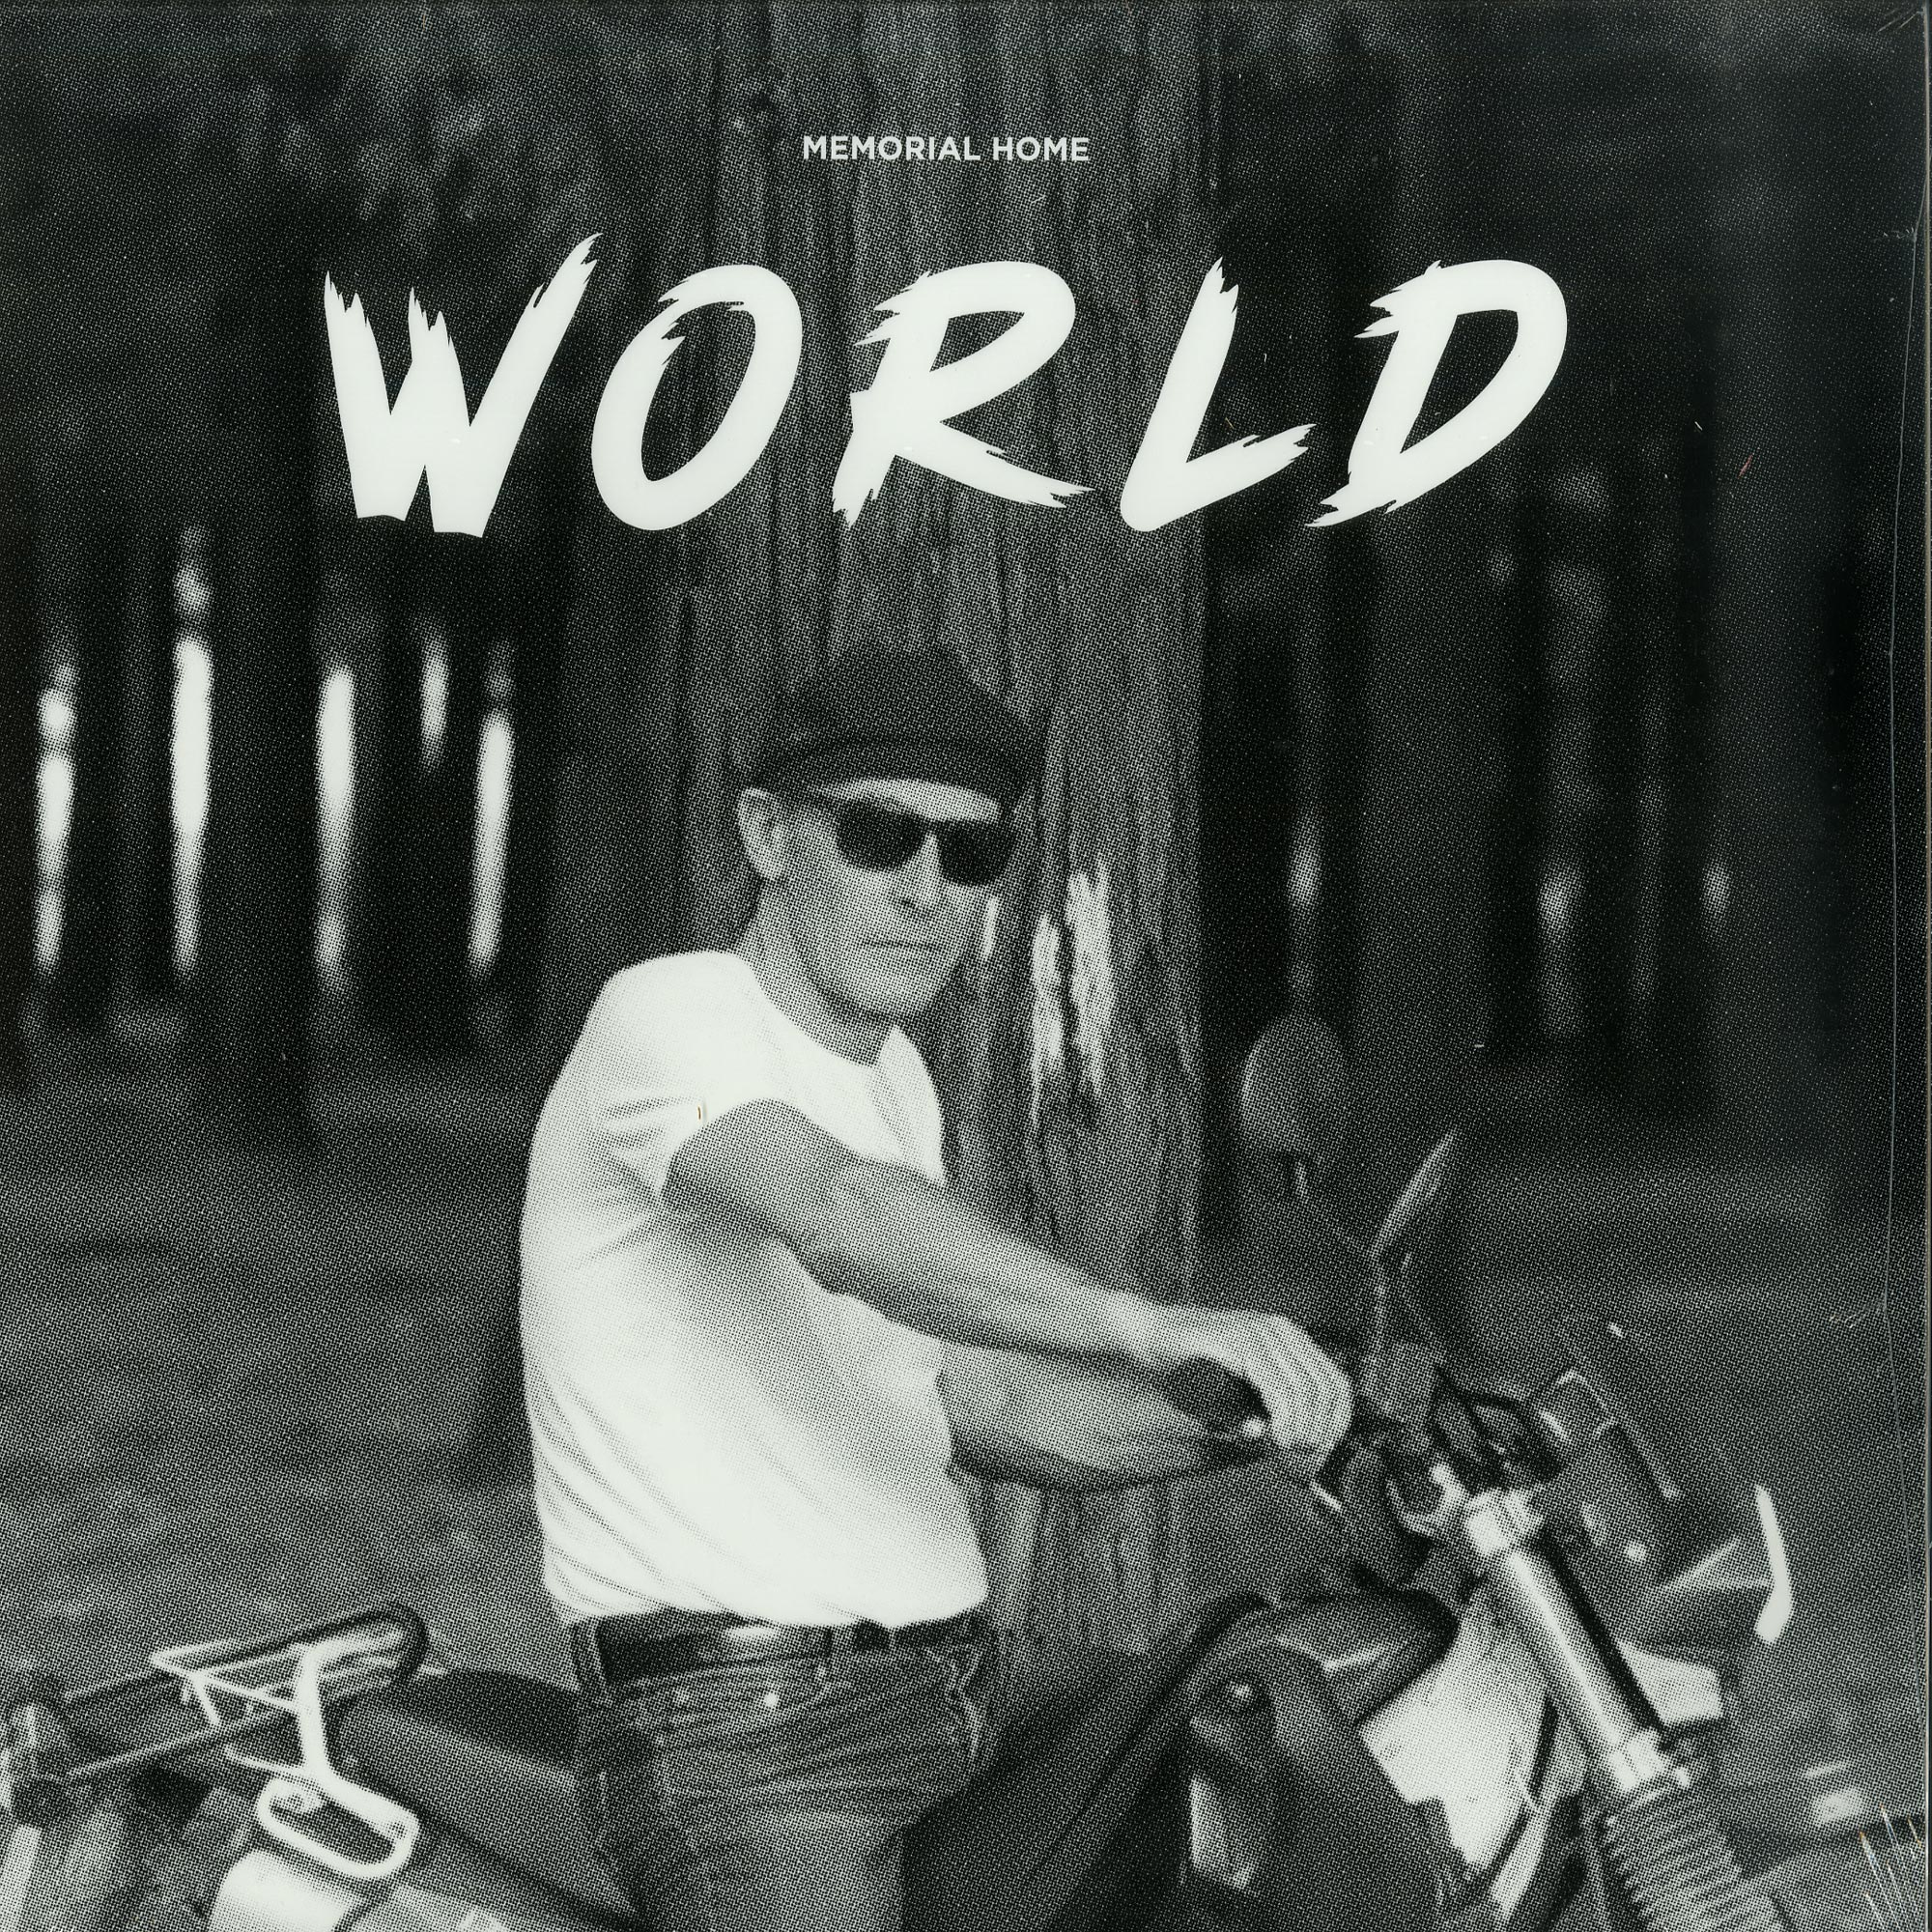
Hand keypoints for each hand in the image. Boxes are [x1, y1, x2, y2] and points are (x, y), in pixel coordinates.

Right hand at [1129, 1305, 1352, 1458]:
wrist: (1146, 1336)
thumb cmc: (1188, 1368)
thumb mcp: (1233, 1397)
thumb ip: (1260, 1416)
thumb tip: (1290, 1446)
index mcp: (1289, 1339)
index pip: (1337, 1384)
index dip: (1335, 1424)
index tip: (1315, 1452)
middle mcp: (1282, 1330)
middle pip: (1326, 1390)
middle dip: (1317, 1432)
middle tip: (1295, 1456)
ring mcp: (1262, 1332)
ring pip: (1306, 1391)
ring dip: (1300, 1430)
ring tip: (1280, 1447)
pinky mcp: (1241, 1341)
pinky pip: (1277, 1387)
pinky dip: (1282, 1418)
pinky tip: (1271, 1435)